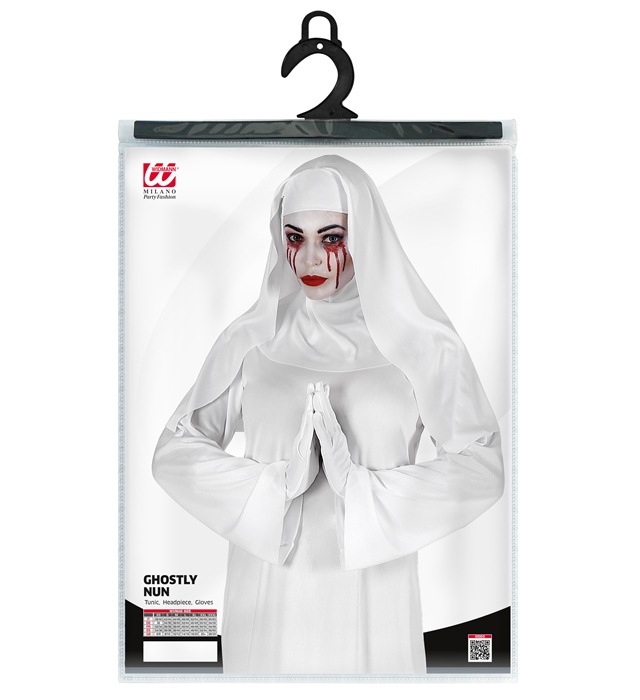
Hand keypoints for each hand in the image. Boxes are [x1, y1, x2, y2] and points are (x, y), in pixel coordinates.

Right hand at [285, 383, 319, 498]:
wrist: (294, 484)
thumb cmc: (304, 467)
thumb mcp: (312, 448)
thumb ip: (314, 436)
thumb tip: (318, 425)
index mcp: (309, 435)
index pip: (315, 414)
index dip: (318, 401)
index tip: (323, 388)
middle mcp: (303, 436)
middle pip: (309, 413)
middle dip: (312, 397)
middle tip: (314, 382)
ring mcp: (301, 443)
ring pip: (306, 422)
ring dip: (308, 407)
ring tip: (311, 394)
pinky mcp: (301, 451)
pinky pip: (306, 436)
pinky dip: (309, 425)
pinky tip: (311, 416)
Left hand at [312, 381, 351, 496]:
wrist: (348, 481)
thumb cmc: (339, 464)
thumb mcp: (335, 445)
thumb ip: (332, 433)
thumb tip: (329, 422)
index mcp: (335, 433)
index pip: (329, 413)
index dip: (325, 399)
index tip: (321, 386)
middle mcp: (336, 434)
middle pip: (328, 413)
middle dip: (323, 397)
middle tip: (319, 383)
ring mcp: (334, 441)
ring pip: (327, 421)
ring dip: (321, 407)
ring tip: (317, 394)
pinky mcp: (330, 450)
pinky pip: (324, 436)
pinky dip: (319, 424)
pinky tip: (315, 415)